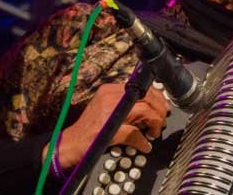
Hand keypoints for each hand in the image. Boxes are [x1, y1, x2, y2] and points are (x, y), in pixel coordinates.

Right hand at [43, 83, 169, 169]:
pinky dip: (142, 141)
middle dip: (160, 109)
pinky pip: (135, 133)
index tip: (162, 106)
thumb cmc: (89, 129)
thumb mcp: (106, 108)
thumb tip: (149, 107)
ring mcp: (110, 113)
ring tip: (154, 132)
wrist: (70, 143)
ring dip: (155, 123)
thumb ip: (125, 104)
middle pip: (147, 96)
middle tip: (163, 120)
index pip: (141, 86)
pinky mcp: (110, 130)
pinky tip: (144, 146)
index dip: (157, 97)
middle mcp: (110, 97)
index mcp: (110, 90)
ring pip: (145, 110)